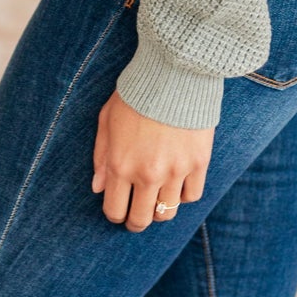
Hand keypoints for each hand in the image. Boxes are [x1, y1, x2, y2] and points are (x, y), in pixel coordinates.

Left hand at [92, 89, 212, 232]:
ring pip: (167, 212)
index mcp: (120, 165)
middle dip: (136, 222)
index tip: (118, 211)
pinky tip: (177, 184)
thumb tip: (98, 188)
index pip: (115, 210)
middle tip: (137, 215)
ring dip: (159, 211)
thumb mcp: (106, 120)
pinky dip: (183, 195)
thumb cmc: (135, 95)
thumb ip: (101, 156)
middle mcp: (147, 174)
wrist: (174, 74)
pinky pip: (191, 196)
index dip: (115, 216)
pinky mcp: (198, 163)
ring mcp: (175, 171)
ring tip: (157, 200)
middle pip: (141, 219)